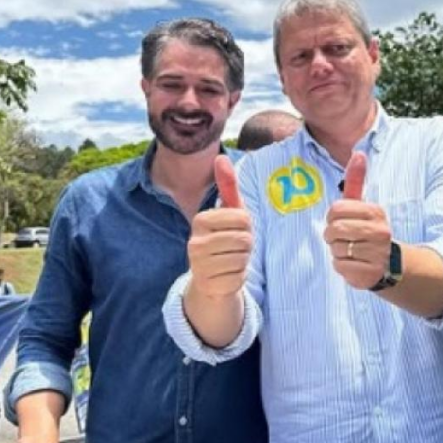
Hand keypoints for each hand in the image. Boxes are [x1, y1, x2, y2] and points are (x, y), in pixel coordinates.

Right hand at [186, 156, 252, 299]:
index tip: (236, 229)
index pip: (242, 218)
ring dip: (243, 260)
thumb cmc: (224, 239)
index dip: (247, 225)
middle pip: (245, 239)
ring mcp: (199, 265)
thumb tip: (220, 157)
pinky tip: (228, 275)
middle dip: (247, 244)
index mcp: (200, 220)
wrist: (211, 279)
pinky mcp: (209, 284)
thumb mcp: (228, 213)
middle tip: (234, 247)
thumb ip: (227, 186)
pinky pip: (240, 276)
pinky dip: (239, 276)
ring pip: (243, 258)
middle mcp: (195, 242)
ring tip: (231, 259)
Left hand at [324, 152, 391, 289]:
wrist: (388, 263)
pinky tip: (355, 263)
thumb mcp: (362, 205)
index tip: (343, 222)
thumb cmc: (367, 229)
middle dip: (332, 236)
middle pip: (333, 230)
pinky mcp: (370, 273)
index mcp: (375, 212)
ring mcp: (377, 253)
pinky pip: (340, 266)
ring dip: (338, 252)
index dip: (332, 218)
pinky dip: (342, 266)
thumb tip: (358, 153)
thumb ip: (356, 180)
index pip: (335, 210)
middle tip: (345, 239)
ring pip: (336, 249)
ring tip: (352, 251)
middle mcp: (380, 231)